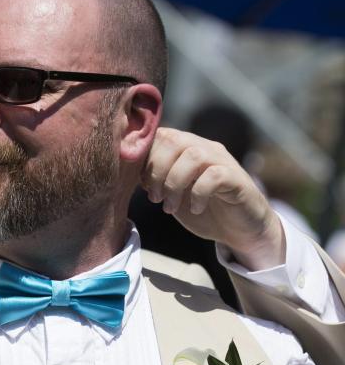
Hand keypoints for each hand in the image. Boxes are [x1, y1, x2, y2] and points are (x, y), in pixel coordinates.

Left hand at [141, 127, 284, 270]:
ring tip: (170, 206)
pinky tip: (194, 208)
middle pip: (174, 140)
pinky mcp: (236, 178)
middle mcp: (204, 148)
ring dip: (174, 182)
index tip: (141, 185)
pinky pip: (214, 175)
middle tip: (154, 198)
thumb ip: (152, 178)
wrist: (238, 229)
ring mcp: (222, 161)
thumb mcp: (169, 192)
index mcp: (185, 148)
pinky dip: (198, 193)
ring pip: (193, 155)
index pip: (160, 135)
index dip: (144, 159)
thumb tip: (126, 172)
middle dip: (157, 170)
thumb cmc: (200, 208)